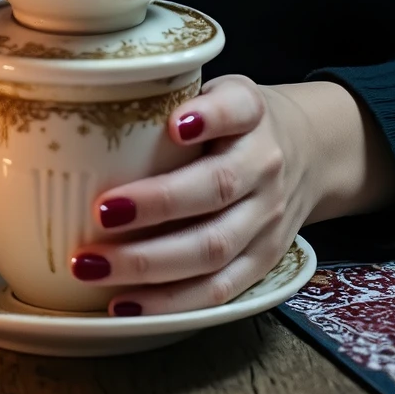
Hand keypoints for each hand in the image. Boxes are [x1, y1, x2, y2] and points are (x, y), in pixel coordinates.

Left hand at [69, 75, 394, 315]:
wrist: (309, 153)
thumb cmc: (235, 123)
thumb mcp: (217, 91)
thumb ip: (171, 98)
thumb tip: (85, 111)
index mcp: (252, 113)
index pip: (237, 109)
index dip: (209, 117)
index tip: (173, 125)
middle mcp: (265, 165)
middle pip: (217, 188)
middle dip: (156, 205)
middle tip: (100, 212)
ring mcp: (268, 218)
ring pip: (214, 248)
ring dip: (150, 263)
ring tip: (94, 266)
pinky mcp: (264, 262)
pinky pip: (219, 291)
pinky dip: (170, 301)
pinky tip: (126, 302)